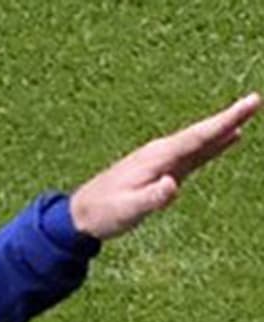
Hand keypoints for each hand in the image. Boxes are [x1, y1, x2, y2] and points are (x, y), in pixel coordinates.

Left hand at [70, 93, 259, 239]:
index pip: (197, 136)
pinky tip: (226, 140)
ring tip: (246, 115)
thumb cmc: (104, 213)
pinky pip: (193, 154)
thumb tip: (173, 184)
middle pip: (201, 133)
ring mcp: (161, 160)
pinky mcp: (161, 170)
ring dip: (222, 128)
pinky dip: (211, 144)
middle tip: (255, 101)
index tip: (248, 104)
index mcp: (156, 157)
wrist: (81, 215)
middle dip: (228, 117)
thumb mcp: (128, 210)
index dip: (224, 121)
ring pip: (199, 141)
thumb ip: (152, 198)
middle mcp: (160, 153)